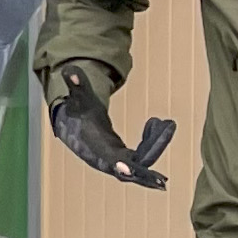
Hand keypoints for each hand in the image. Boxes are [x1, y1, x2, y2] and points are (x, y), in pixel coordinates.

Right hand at [44, 65, 173, 191]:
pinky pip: (145, 158)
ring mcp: (117, 162)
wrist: (71, 125)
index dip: (119, 165)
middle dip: (153, 147)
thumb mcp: (78, 97)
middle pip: (134, 164)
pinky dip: (155, 144)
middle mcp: (106, 160)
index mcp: (93, 149)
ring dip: (158, 145)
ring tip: (168, 123)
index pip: (108, 160)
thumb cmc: (77, 111)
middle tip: (168, 126)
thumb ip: (76, 85)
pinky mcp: (125, 160)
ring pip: (143, 163)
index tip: (130, 168)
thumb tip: (70, 70)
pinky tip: (159, 125)